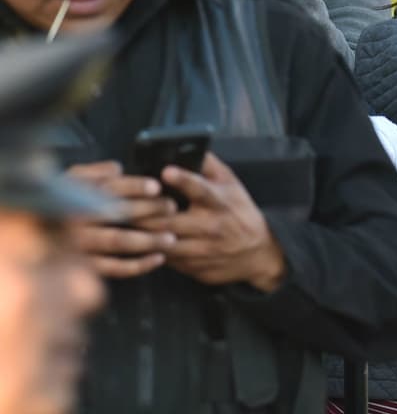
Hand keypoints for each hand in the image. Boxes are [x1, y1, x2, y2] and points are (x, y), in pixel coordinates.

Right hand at [65, 161, 176, 277]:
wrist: (38, 232)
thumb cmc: (65, 200)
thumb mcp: (73, 179)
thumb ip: (95, 172)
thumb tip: (117, 169)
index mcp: (77, 195)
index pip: (110, 188)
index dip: (134, 186)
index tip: (156, 187)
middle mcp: (78, 220)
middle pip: (119, 213)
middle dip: (149, 209)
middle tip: (171, 207)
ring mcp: (81, 245)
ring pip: (119, 241)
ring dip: (149, 239)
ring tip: (171, 237)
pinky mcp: (86, 267)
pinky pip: (115, 268)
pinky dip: (139, 265)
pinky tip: (159, 258)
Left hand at [134, 153, 285, 291]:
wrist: (257, 252)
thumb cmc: (239, 212)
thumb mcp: (232, 185)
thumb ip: (209, 166)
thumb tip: (186, 146)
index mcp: (220, 202)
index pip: (201, 189)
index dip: (183, 180)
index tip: (166, 171)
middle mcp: (211, 227)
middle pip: (168, 221)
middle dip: (142, 213)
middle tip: (122, 204)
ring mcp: (201, 250)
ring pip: (161, 243)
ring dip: (140, 234)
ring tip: (122, 224)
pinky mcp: (193, 267)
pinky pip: (164, 259)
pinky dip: (149, 250)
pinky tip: (138, 242)